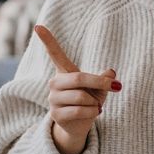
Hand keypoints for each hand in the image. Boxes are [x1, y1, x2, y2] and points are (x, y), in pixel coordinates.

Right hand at [34, 24, 119, 153]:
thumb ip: (103, 80)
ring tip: (95, 106)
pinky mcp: (56, 115)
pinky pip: (79, 110)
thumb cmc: (89, 103)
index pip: (54, 54)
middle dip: (100, 82)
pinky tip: (92, 113)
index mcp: (64, 73)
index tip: (38, 26)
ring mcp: (53, 99)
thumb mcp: (99, 89)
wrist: (78, 127)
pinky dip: (92, 112)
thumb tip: (111, 72)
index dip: (47, 40)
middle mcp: (55, 83)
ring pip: (81, 96)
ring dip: (95, 102)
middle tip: (116, 86)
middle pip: (79, 77)